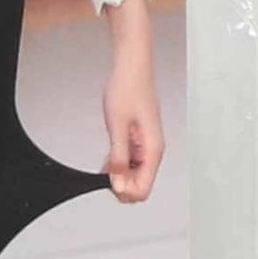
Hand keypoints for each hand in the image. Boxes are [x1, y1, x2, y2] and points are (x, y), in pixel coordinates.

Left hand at [100, 0, 164, 203]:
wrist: (132, 66)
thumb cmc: (127, 89)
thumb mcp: (117, 127)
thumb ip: (118, 158)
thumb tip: (118, 183)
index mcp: (153, 149)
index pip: (143, 189)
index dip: (124, 191)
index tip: (109, 181)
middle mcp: (153, 150)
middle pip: (140, 185)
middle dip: (120, 184)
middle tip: (104, 170)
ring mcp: (147, 146)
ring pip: (134, 175)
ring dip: (118, 174)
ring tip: (104, 160)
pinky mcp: (140, 140)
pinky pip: (130, 162)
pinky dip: (118, 164)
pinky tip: (107, 157)